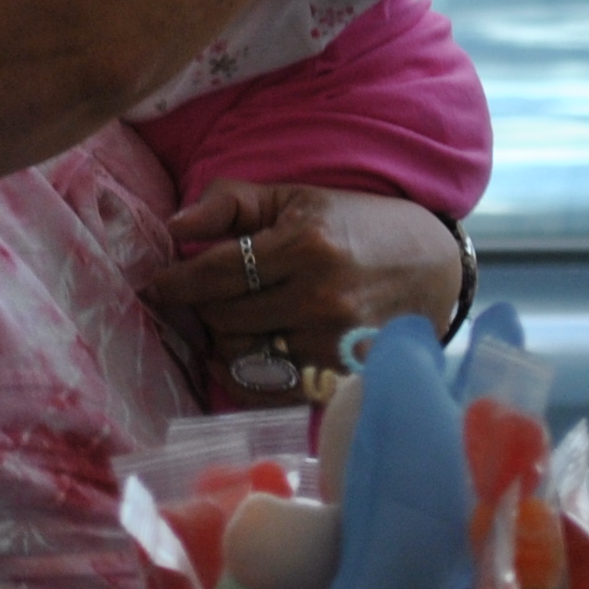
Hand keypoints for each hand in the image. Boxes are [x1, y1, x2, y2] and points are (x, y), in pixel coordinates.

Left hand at [141, 180, 465, 395]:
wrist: (434, 265)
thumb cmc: (356, 225)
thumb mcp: (295, 198)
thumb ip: (231, 203)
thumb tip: (174, 225)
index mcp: (304, 244)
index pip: (214, 272)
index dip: (175, 282)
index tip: (153, 286)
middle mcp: (318, 297)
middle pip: (222, 318)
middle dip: (201, 307)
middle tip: (203, 297)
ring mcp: (332, 343)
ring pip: (241, 356)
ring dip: (224, 341)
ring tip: (231, 321)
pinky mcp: (341, 377)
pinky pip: (269, 389)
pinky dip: (248, 375)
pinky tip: (247, 354)